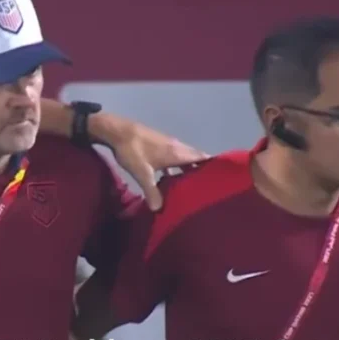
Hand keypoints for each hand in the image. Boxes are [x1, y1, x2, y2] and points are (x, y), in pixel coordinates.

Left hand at [90, 112, 208, 210]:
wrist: (117, 130)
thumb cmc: (133, 151)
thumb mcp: (142, 174)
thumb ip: (152, 191)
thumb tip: (158, 209)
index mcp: (177, 153)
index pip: (202, 158)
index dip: (213, 166)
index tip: (221, 178)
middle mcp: (177, 146)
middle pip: (195, 158)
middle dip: (202, 170)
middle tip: (207, 186)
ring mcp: (167, 144)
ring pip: (183, 157)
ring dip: (188, 168)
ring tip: (191, 185)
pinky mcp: (158, 144)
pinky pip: (173, 157)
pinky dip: (175, 166)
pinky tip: (169, 177)